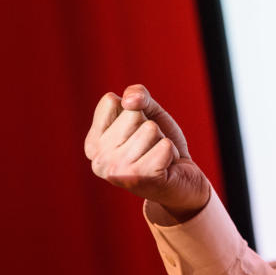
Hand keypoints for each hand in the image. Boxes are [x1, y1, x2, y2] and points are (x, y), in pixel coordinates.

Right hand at [85, 84, 210, 222]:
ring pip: (150, 129)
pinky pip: (165, 145)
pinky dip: (172, 152)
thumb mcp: (149, 112)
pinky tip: (166, 167)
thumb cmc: (160, 144)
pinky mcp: (141, 179)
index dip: (135, 111)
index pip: (112, 102)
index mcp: (93, 143)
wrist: (182, 178)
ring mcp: (118, 172)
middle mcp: (99, 160)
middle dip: (151, 127)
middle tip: (151, 147)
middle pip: (133, 115)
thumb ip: (138, 96)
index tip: (137, 133)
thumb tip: (129, 100)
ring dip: (162, 141)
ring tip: (158, 157)